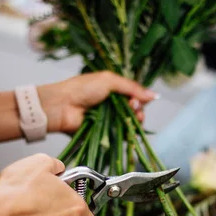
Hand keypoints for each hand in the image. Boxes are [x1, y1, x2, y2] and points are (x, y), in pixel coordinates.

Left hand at [37, 71, 157, 133]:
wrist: (61, 106)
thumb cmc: (81, 89)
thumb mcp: (109, 80)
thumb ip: (132, 87)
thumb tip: (153, 95)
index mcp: (113, 89)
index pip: (134, 96)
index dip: (139, 99)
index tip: (137, 101)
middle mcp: (112, 104)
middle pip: (134, 110)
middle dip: (138, 111)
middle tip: (134, 109)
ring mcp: (108, 119)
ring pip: (129, 123)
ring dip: (134, 122)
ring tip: (132, 120)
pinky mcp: (104, 132)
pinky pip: (120, 135)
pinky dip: (126, 134)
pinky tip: (129, 132)